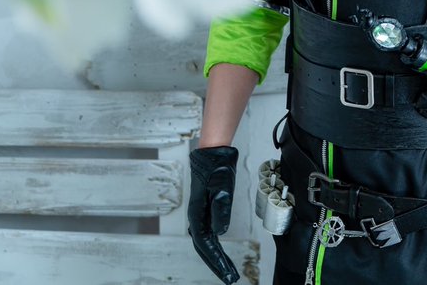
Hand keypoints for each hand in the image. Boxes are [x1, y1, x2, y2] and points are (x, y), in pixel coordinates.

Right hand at [188, 146, 240, 283]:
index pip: (206, 244)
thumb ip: (220, 210)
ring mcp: (200, 215)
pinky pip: (208, 236)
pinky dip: (215, 248)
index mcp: (197, 214)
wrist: (212, 153)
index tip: (228, 272)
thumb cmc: (216, 168)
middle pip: (204, 248)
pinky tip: (220, 255)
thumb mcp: (221, 188)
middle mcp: (196, 218)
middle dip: (217, 265)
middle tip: (230, 278)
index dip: (217, 260)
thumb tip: (220, 232)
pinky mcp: (206, 212)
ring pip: (205, 244)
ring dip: (216, 258)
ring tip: (228, 271)